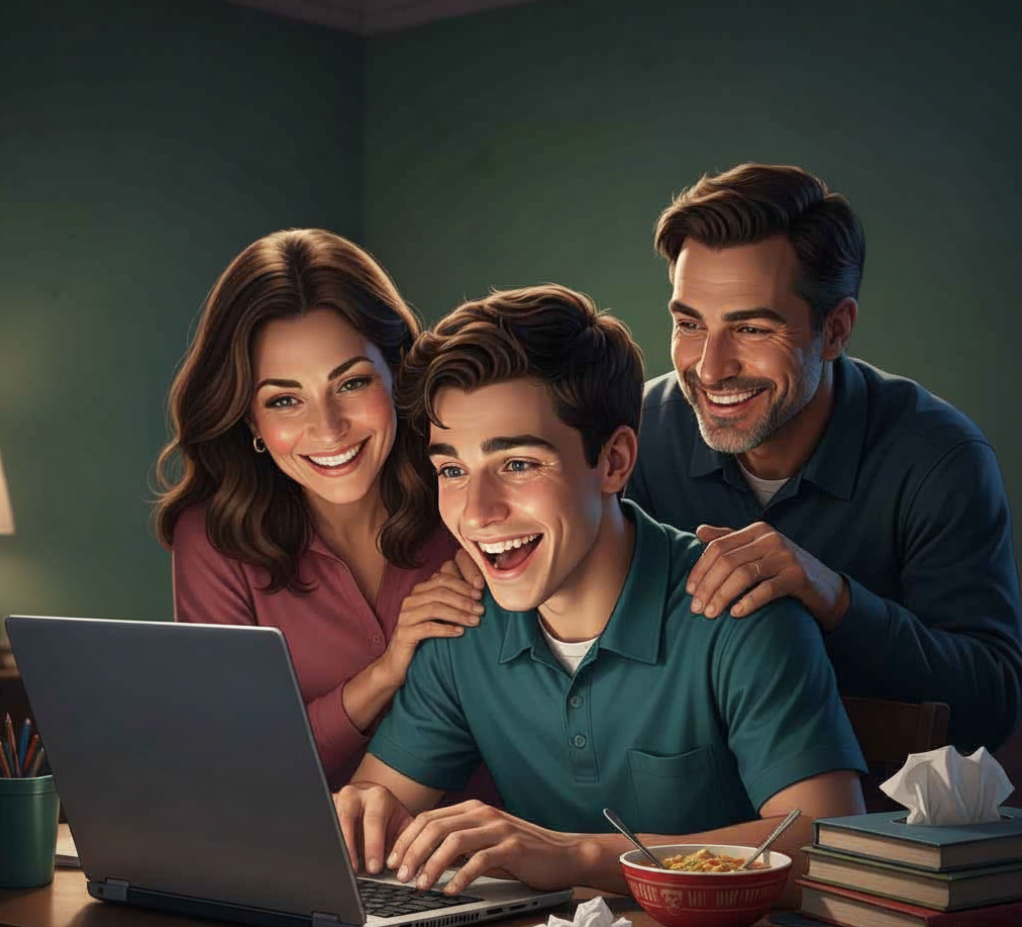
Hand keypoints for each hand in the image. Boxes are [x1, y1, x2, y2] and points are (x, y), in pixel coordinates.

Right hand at [334, 781, 413, 873]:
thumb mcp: (401, 824)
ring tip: (341, 867)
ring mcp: (336, 800)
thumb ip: (406, 841)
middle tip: (353, 871)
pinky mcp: (325, 808)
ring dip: (336, 845)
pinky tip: (332, 858)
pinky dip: (327, 843)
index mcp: (378, 796)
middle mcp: (355, 794)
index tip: (374, 867)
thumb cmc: (388, 818)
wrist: (372, 800)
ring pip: (332, 821)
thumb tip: (410, 867)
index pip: (374, 820)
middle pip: (347, 817)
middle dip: (350, 847)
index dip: (373, 845)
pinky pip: (322, 825)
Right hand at [380, 559, 484, 685]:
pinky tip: (460, 632)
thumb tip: (477, 591)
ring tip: (475, 621)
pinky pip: (427, 628)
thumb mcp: (438, 616)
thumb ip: (450, 600)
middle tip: (481, 609)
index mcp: (419, 592)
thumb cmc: (424, 636)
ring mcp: (405, 616)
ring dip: (458, 614)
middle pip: (440, 592)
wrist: (399, 661)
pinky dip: (446, 629)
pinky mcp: (404, 633)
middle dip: (463, 600)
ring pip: (434, 609)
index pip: (442, 579)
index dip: (462, 585)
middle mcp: (410, 600)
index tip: (480, 594)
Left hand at [385, 801, 589, 895]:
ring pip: (454, 842)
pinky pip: (480, 860)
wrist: (563, 854)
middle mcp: (482, 813)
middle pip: (436, 827)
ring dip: (432, 865)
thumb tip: (421, 858)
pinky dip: (462, 877)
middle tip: (400, 876)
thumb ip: (459, 842)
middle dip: (412, 852)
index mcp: (472, 809)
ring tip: (421, 885)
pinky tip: (451, 891)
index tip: (392, 861)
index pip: (429, 819)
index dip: (406, 839)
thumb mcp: (485, 841)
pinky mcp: (513, 847)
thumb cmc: (520, 851)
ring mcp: (498, 828)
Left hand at [687, 523, 849, 630]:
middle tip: (696, 609)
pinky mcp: (798, 576)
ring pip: (743, 575)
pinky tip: (735, 614)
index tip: (689, 591)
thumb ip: (729, 541)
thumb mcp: (756, 552)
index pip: (718, 547)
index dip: (700, 569)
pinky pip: (767, 589)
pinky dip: (748, 602)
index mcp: (757, 530)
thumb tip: (699, 531)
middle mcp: (771, 539)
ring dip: (722, 596)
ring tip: (711, 614)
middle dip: (708, 586)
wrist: (825, 588)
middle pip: (727, 562)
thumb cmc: (783, 571)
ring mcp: (786, 556)